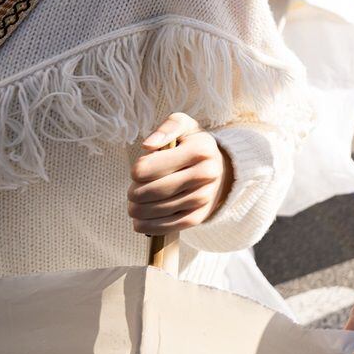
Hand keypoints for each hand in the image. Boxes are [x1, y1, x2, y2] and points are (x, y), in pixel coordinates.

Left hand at [128, 113, 231, 233]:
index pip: (144, 169)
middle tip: (135, 188)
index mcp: (200, 150)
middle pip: (145, 193)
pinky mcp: (197, 218)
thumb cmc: (192, 146)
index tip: (142, 168)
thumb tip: (147, 146)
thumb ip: (166, 128)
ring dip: (136, 208)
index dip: (136, 170)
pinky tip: (143, 217)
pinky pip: (161, 228)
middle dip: (133, 192)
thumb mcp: (184, 126)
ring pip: (149, 212)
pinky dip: (144, 225)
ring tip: (140, 201)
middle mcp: (205, 174)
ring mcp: (202, 198)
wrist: (219, 170)